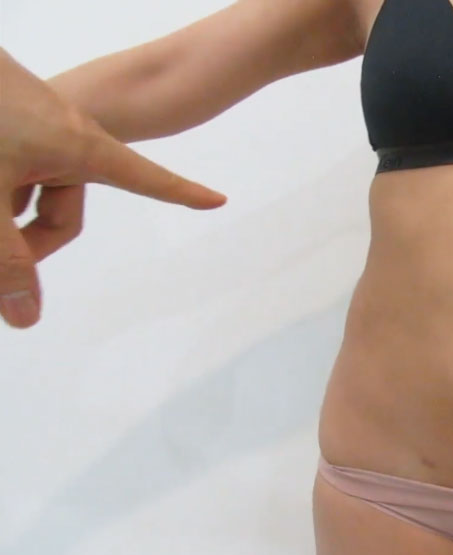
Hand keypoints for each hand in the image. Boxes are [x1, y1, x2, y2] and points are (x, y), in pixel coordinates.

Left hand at [0, 47, 226, 328]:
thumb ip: (6, 256)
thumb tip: (27, 319)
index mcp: (81, 147)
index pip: (147, 178)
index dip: (181, 192)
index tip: (217, 198)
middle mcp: (65, 137)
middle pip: (65, 208)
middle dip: (27, 236)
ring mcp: (35, 128)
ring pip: (33, 191)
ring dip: (2, 210)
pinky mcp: (10, 122)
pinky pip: (13, 168)